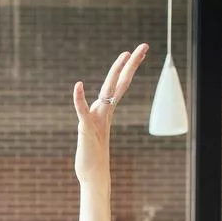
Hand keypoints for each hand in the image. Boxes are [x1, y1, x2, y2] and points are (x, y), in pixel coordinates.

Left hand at [72, 44, 147, 188]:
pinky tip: (78, 85)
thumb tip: (95, 114)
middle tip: (144, 46)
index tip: (136, 52)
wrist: (92, 174)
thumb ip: (94, 121)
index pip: (120, 85)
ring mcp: (96, 118)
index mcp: (106, 111)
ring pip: (108, 90)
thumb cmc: (92, 157)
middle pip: (120, 83)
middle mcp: (104, 111)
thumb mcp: (93, 133)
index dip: (128, 68)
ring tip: (126, 54)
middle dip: (131, 64)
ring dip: (116, 72)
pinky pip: (82, 110)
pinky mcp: (85, 127)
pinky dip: (79, 98)